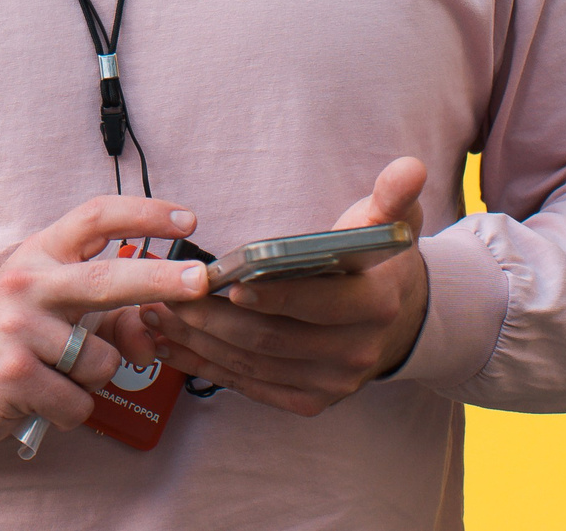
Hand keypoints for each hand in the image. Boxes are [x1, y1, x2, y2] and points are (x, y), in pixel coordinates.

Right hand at [0, 197, 211, 446]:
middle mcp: (27, 283)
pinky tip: (41, 397)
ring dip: (91, 378)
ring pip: (101, 360)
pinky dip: (70, 408)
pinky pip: (79, 401)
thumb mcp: (45, 307)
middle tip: (201, 282)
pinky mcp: (13, 376)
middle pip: (108, 278)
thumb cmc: (1, 333)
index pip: (94, 219)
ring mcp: (17, 329)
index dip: (144, 214)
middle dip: (161, 280)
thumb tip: (152, 337)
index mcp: (38, 255)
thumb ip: (104, 314)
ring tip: (54, 372)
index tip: (186, 220)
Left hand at [142, 156, 430, 415]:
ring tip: (156, 311)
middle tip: (165, 293)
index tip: (229, 283)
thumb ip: (393, 195)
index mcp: (375, 304)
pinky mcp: (312, 399)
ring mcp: (333, 381)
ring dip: (200, 340)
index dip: (274, 296)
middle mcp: (356, 351)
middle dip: (213, 318)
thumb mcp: (391, 222)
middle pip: (273, 338)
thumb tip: (409, 166)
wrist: (399, 318)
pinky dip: (209, 367)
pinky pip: (252, 386)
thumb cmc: (379, 260)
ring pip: (254, 363)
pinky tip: (172, 346)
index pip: (318, 303)